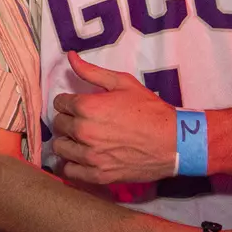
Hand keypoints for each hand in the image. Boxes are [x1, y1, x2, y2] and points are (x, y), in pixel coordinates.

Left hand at [51, 51, 176, 183]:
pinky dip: (71, 165)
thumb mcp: (123, 83)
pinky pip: (68, 171)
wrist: (173, 141)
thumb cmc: (149, 109)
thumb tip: (70, 56)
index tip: (78, 106)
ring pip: (59, 148)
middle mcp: (83, 131)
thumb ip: (92, 72)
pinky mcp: (97, 175)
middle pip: (58, 125)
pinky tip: (80, 159)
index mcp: (87, 107)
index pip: (59, 103)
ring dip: (67, 142)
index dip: (68, 102)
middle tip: (82, 122)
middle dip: (68, 121)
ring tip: (80, 140)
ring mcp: (90, 156)